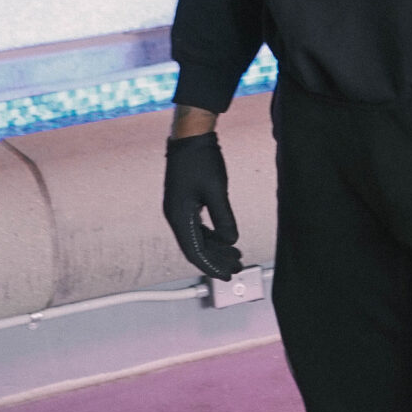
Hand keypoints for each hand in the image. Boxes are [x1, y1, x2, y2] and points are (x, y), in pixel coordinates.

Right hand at [162, 130, 242, 277]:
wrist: (191, 136)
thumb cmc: (201, 160)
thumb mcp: (216, 191)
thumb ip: (224, 219)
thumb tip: (230, 241)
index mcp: (179, 216)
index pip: (195, 252)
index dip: (212, 266)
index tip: (227, 275)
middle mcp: (175, 215)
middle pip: (195, 247)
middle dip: (216, 259)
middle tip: (236, 267)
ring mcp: (178, 208)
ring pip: (197, 238)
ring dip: (215, 248)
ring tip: (235, 255)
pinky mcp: (184, 202)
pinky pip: (197, 227)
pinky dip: (211, 235)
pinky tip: (224, 238)